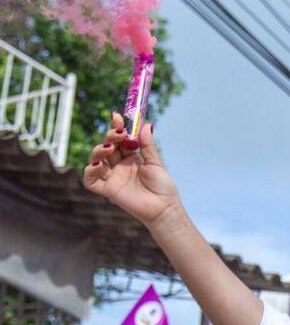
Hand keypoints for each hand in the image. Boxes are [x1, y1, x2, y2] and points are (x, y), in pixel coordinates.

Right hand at [83, 113, 180, 228]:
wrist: (164, 208)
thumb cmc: (162, 187)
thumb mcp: (155, 163)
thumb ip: (148, 145)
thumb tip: (147, 124)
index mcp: (131, 158)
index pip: (119, 140)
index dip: (116, 128)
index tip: (117, 116)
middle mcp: (119, 166)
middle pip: (107, 146)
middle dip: (109, 136)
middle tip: (118, 133)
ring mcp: (112, 177)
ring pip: (96, 160)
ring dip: (99, 150)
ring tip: (110, 148)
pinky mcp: (108, 190)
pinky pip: (90, 181)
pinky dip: (90, 171)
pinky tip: (98, 165)